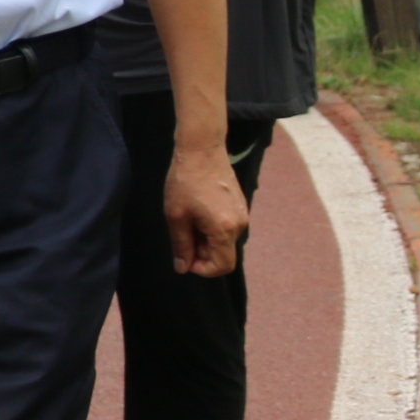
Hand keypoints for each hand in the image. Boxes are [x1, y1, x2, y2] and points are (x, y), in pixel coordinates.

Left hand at [164, 138, 248, 278]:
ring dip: (205, 240)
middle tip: (181, 235)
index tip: (184, 257)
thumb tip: (183, 268)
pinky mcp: (240, 206)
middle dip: (202, 253)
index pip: (222, 266)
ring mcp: (243, 215)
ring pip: (224, 241)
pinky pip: (227, 228)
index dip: (202, 269)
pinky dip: (211, 229)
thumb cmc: (184, 182)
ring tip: (187, 221)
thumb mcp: (176, 215)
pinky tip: (196, 213)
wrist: (202, 150)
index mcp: (226, 230)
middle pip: (223, 254)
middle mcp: (240, 225)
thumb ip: (181, 245)